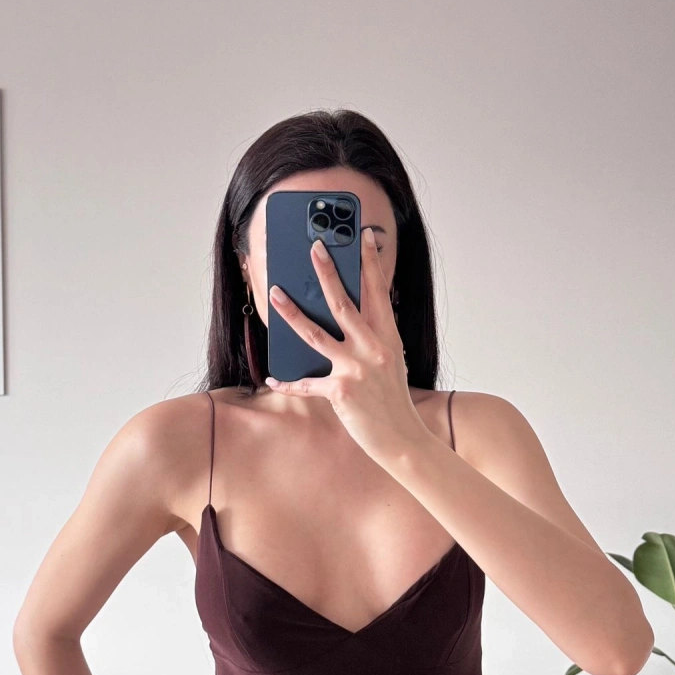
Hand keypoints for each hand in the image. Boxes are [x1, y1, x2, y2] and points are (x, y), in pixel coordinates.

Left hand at [265, 227, 430, 465]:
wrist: (402, 438)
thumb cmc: (393, 400)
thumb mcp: (391, 362)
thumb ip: (372, 338)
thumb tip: (343, 318)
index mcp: (388, 337)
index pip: (379, 292)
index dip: (370, 262)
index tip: (363, 236)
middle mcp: (373, 348)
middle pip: (343, 303)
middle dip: (327, 272)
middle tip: (314, 247)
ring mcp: (357, 368)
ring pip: (316, 333)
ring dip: (292, 312)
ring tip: (275, 293)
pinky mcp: (341, 391)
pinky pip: (307, 383)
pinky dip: (288, 382)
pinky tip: (272, 377)